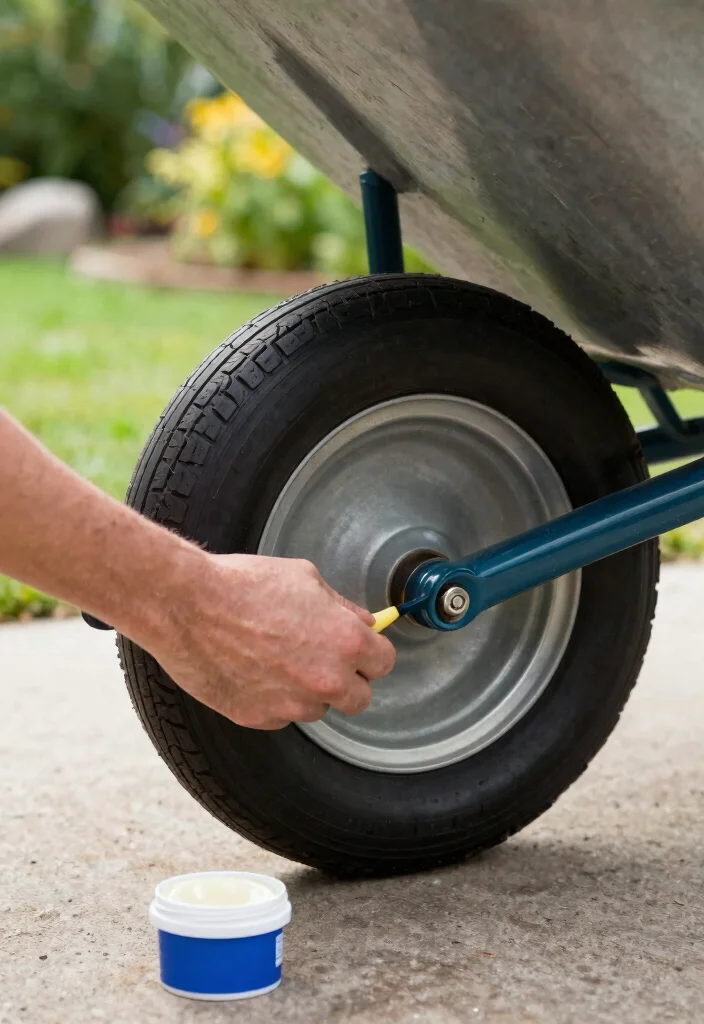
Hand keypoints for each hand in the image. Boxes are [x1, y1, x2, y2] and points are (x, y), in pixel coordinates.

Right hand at [143, 553, 396, 728]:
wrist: (187, 605)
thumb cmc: (244, 584)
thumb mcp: (305, 579)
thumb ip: (342, 609)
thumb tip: (363, 623)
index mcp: (346, 642)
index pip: (384, 663)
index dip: (371, 653)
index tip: (359, 648)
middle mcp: (325, 680)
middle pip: (359, 699)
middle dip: (347, 680)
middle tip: (322, 657)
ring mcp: (292, 705)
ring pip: (317, 708)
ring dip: (308, 690)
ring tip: (276, 657)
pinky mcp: (259, 719)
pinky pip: (281, 714)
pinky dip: (273, 698)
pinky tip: (252, 669)